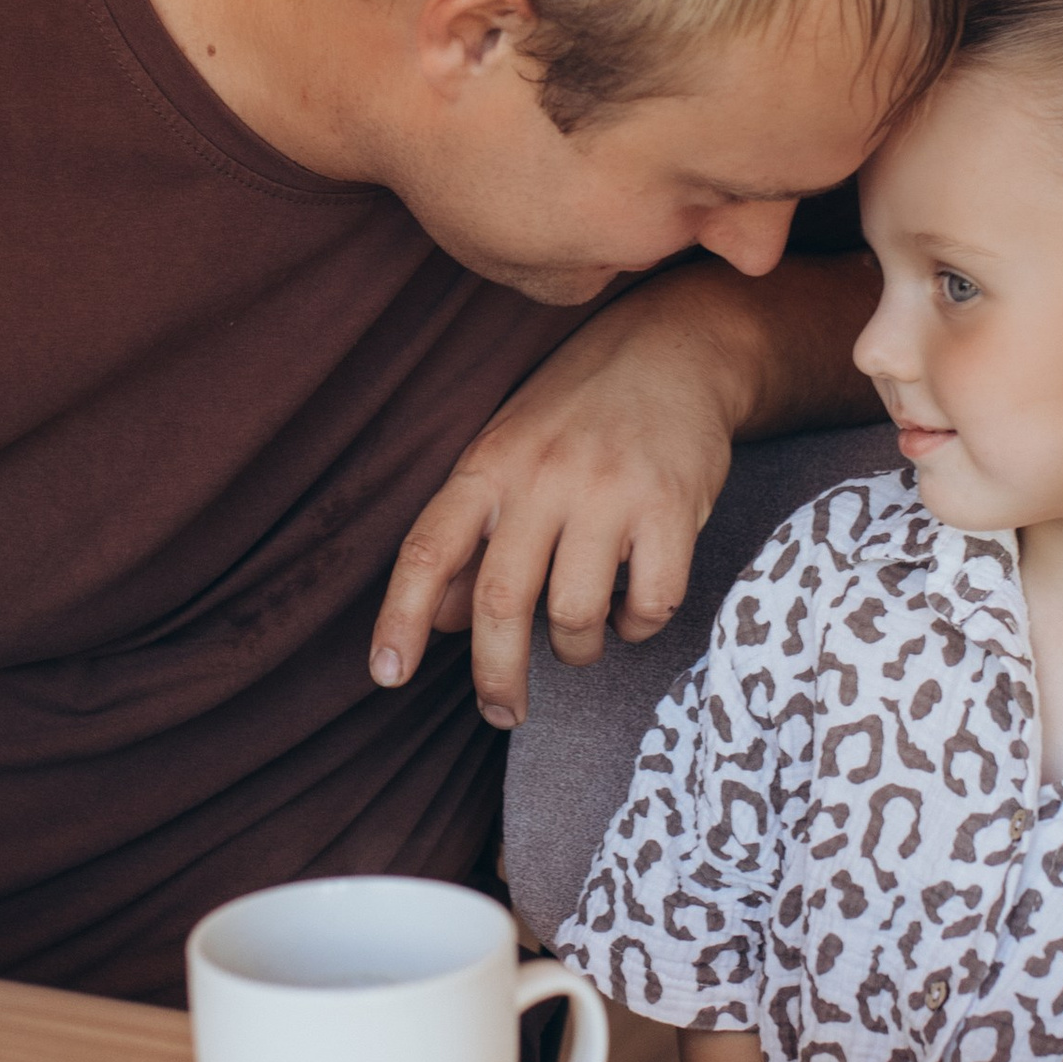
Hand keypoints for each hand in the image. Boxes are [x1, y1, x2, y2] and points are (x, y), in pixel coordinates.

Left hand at [370, 279, 745, 726]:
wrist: (675, 348)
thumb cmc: (577, 413)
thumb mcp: (506, 455)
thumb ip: (469, 536)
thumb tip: (436, 621)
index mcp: (489, 464)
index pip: (427, 548)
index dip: (400, 618)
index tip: (386, 676)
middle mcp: (543, 476)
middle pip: (500, 602)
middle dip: (496, 676)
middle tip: (503, 713)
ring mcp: (610, 491)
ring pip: (574, 615)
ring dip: (576, 650)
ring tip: (580, 640)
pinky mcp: (672, 507)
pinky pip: (648, 604)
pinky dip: (636, 626)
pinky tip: (631, 609)